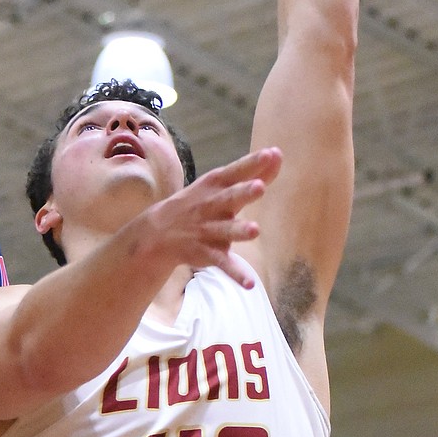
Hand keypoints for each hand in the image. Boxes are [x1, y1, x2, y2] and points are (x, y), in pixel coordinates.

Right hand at [140, 146, 281, 288]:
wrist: (160, 230)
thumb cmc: (201, 201)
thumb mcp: (221, 184)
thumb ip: (251, 172)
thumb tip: (277, 153)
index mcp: (216, 185)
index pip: (236, 172)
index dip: (252, 164)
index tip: (271, 154)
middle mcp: (211, 205)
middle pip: (229, 198)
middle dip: (243, 193)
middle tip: (259, 187)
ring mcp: (208, 229)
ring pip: (225, 230)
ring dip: (238, 230)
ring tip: (255, 231)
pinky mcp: (207, 252)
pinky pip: (222, 263)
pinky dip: (235, 273)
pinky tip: (249, 283)